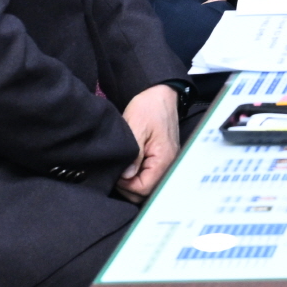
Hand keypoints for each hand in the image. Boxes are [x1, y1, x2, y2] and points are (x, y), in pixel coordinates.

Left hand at [115, 84, 179, 202]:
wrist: (160, 94)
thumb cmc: (149, 108)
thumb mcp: (136, 128)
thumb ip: (133, 155)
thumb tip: (126, 176)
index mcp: (164, 159)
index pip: (144, 188)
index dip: (126, 185)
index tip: (116, 172)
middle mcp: (169, 165)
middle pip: (147, 192)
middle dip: (129, 187)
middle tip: (117, 172)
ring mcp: (168, 163)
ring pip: (149, 187)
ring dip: (133, 182)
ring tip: (122, 169)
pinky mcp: (163, 160)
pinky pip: (151, 177)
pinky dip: (139, 176)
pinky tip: (130, 167)